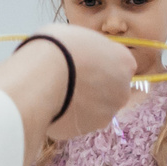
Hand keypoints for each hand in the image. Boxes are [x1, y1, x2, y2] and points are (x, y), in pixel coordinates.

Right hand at [33, 24, 138, 139]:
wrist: (41, 77)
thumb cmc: (58, 47)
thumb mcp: (79, 35)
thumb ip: (90, 51)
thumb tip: (83, 57)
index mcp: (124, 63)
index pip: (120, 64)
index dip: (99, 63)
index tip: (83, 62)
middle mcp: (122, 91)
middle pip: (110, 89)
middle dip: (94, 87)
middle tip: (70, 78)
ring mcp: (106, 114)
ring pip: (94, 108)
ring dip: (81, 103)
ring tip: (57, 92)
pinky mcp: (86, 130)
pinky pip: (76, 121)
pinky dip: (67, 115)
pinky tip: (51, 104)